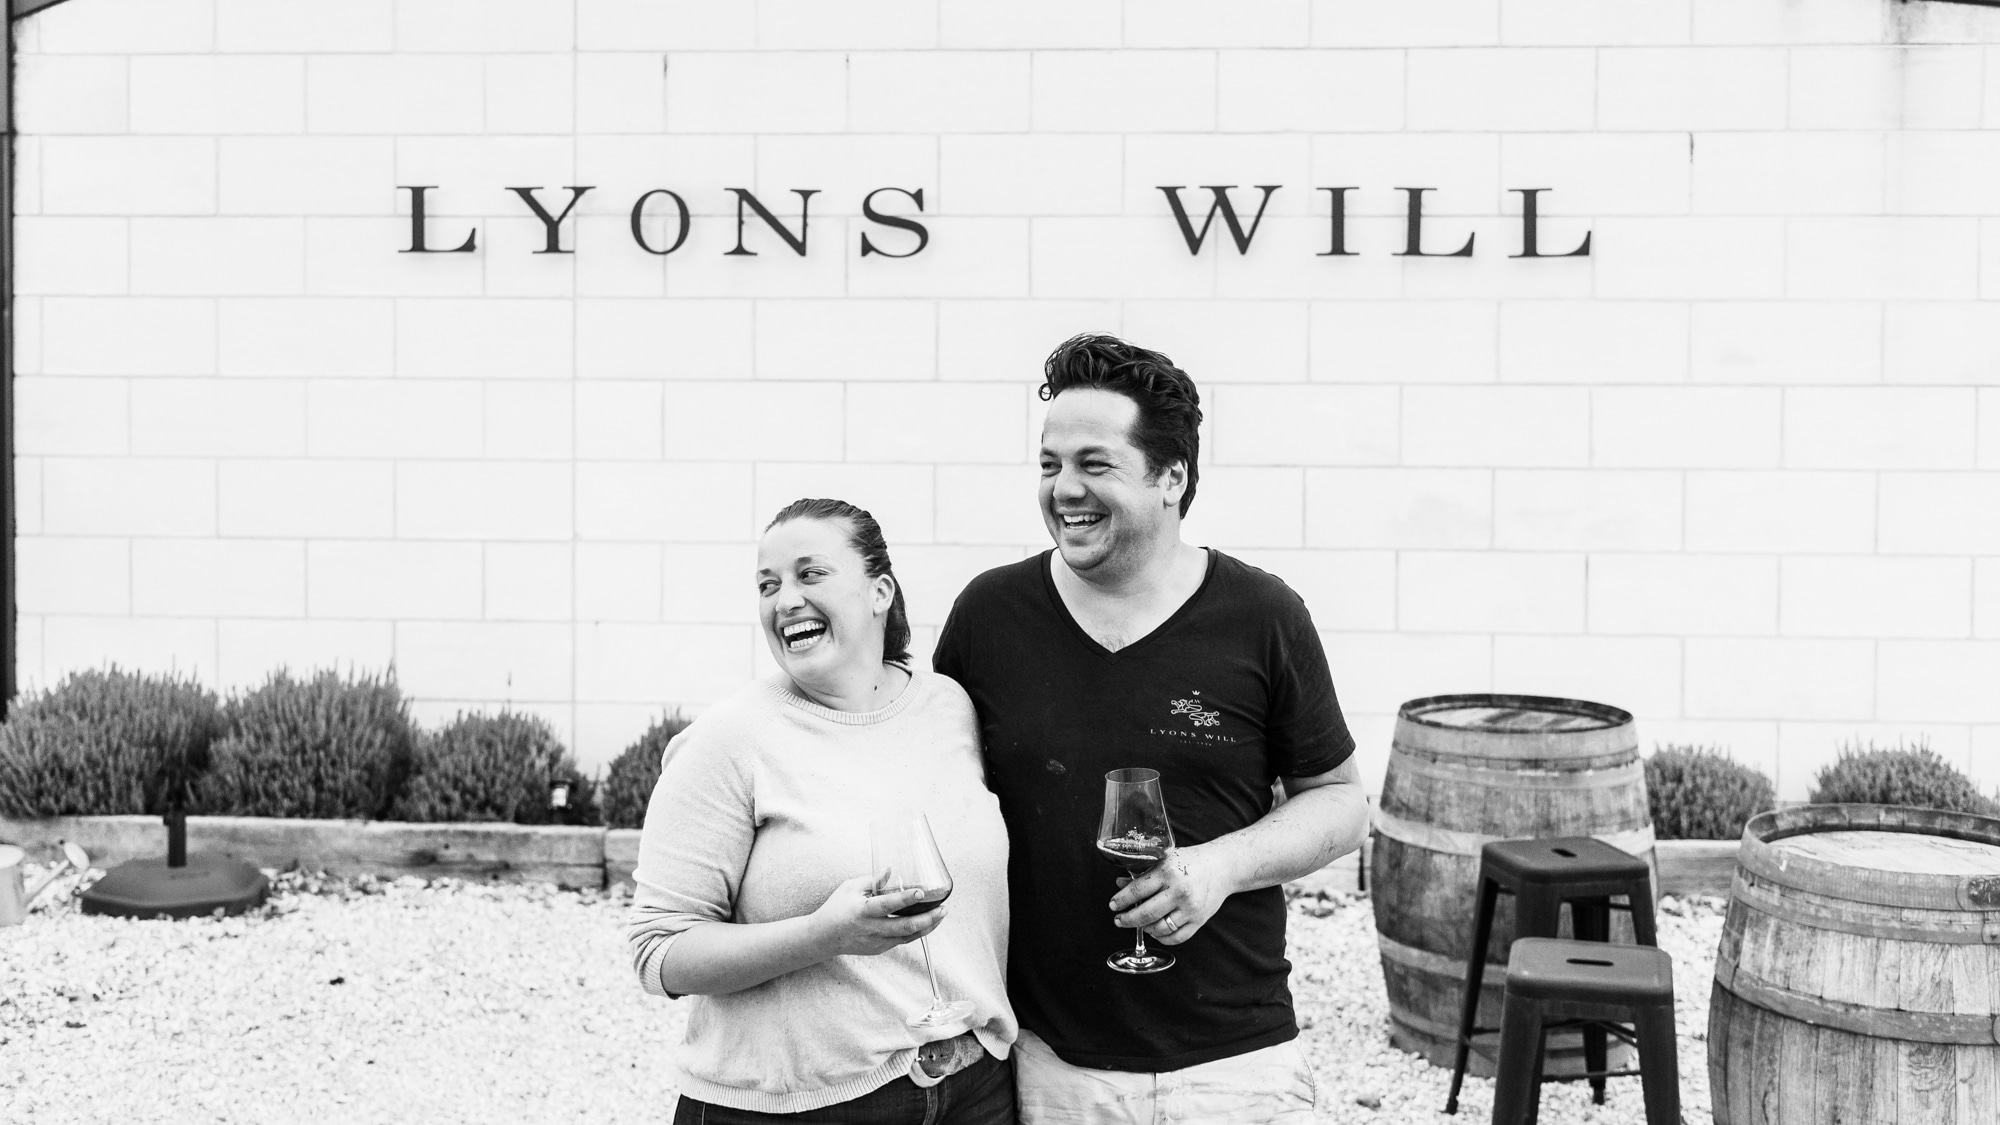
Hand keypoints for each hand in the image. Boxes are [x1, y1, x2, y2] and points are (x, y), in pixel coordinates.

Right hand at [811, 876, 946, 957]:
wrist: (824, 937)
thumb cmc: (836, 908)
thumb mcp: (850, 888)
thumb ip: (873, 880)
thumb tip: (891, 869)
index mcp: (863, 911)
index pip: (888, 905)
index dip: (905, 899)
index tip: (920, 891)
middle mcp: (872, 928)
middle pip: (905, 926)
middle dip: (928, 918)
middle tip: (943, 908)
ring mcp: (877, 941)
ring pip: (908, 936)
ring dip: (928, 926)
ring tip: (941, 914)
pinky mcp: (880, 948)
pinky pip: (903, 940)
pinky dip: (916, 931)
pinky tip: (927, 922)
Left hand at [1109, 846, 1227, 945]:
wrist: (1221, 867)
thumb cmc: (1190, 862)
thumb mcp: (1164, 861)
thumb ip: (1142, 873)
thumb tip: (1119, 884)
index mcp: (1168, 872)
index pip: (1137, 890)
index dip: (1121, 900)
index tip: (1112, 905)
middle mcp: (1179, 891)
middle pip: (1146, 913)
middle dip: (1127, 919)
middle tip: (1119, 920)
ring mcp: (1190, 908)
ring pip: (1159, 928)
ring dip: (1145, 928)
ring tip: (1140, 923)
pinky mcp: (1199, 921)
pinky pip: (1175, 938)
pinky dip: (1162, 937)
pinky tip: (1156, 930)